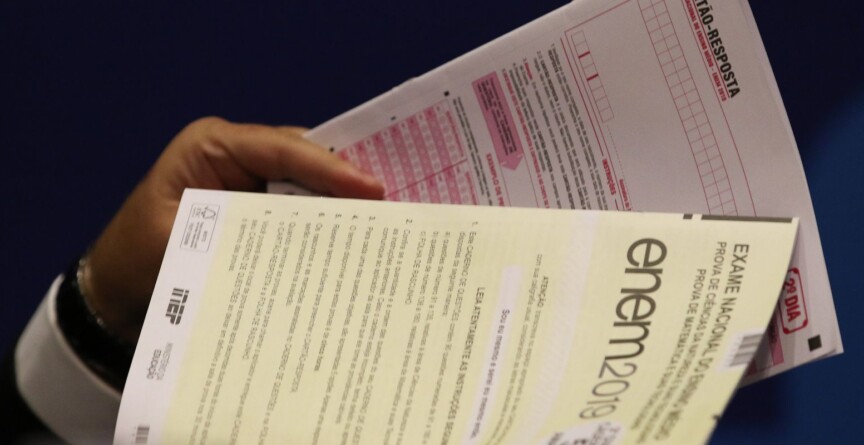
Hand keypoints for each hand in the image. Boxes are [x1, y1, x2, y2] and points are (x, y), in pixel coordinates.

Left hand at [79, 117, 383, 342]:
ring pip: (308, 184)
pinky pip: (300, 210)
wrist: (118, 291)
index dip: (330, 167)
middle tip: (392, 205)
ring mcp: (251, 182)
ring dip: (341, 204)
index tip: (373, 188)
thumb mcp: (180, 244)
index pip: (281, 148)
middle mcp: (238, 155)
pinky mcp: (259, 210)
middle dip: (345, 181)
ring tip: (385, 222)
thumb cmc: (138, 260)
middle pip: (304, 159)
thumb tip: (308, 240)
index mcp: (212, 145)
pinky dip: (326, 224)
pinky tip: (355, 240)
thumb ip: (239, 232)